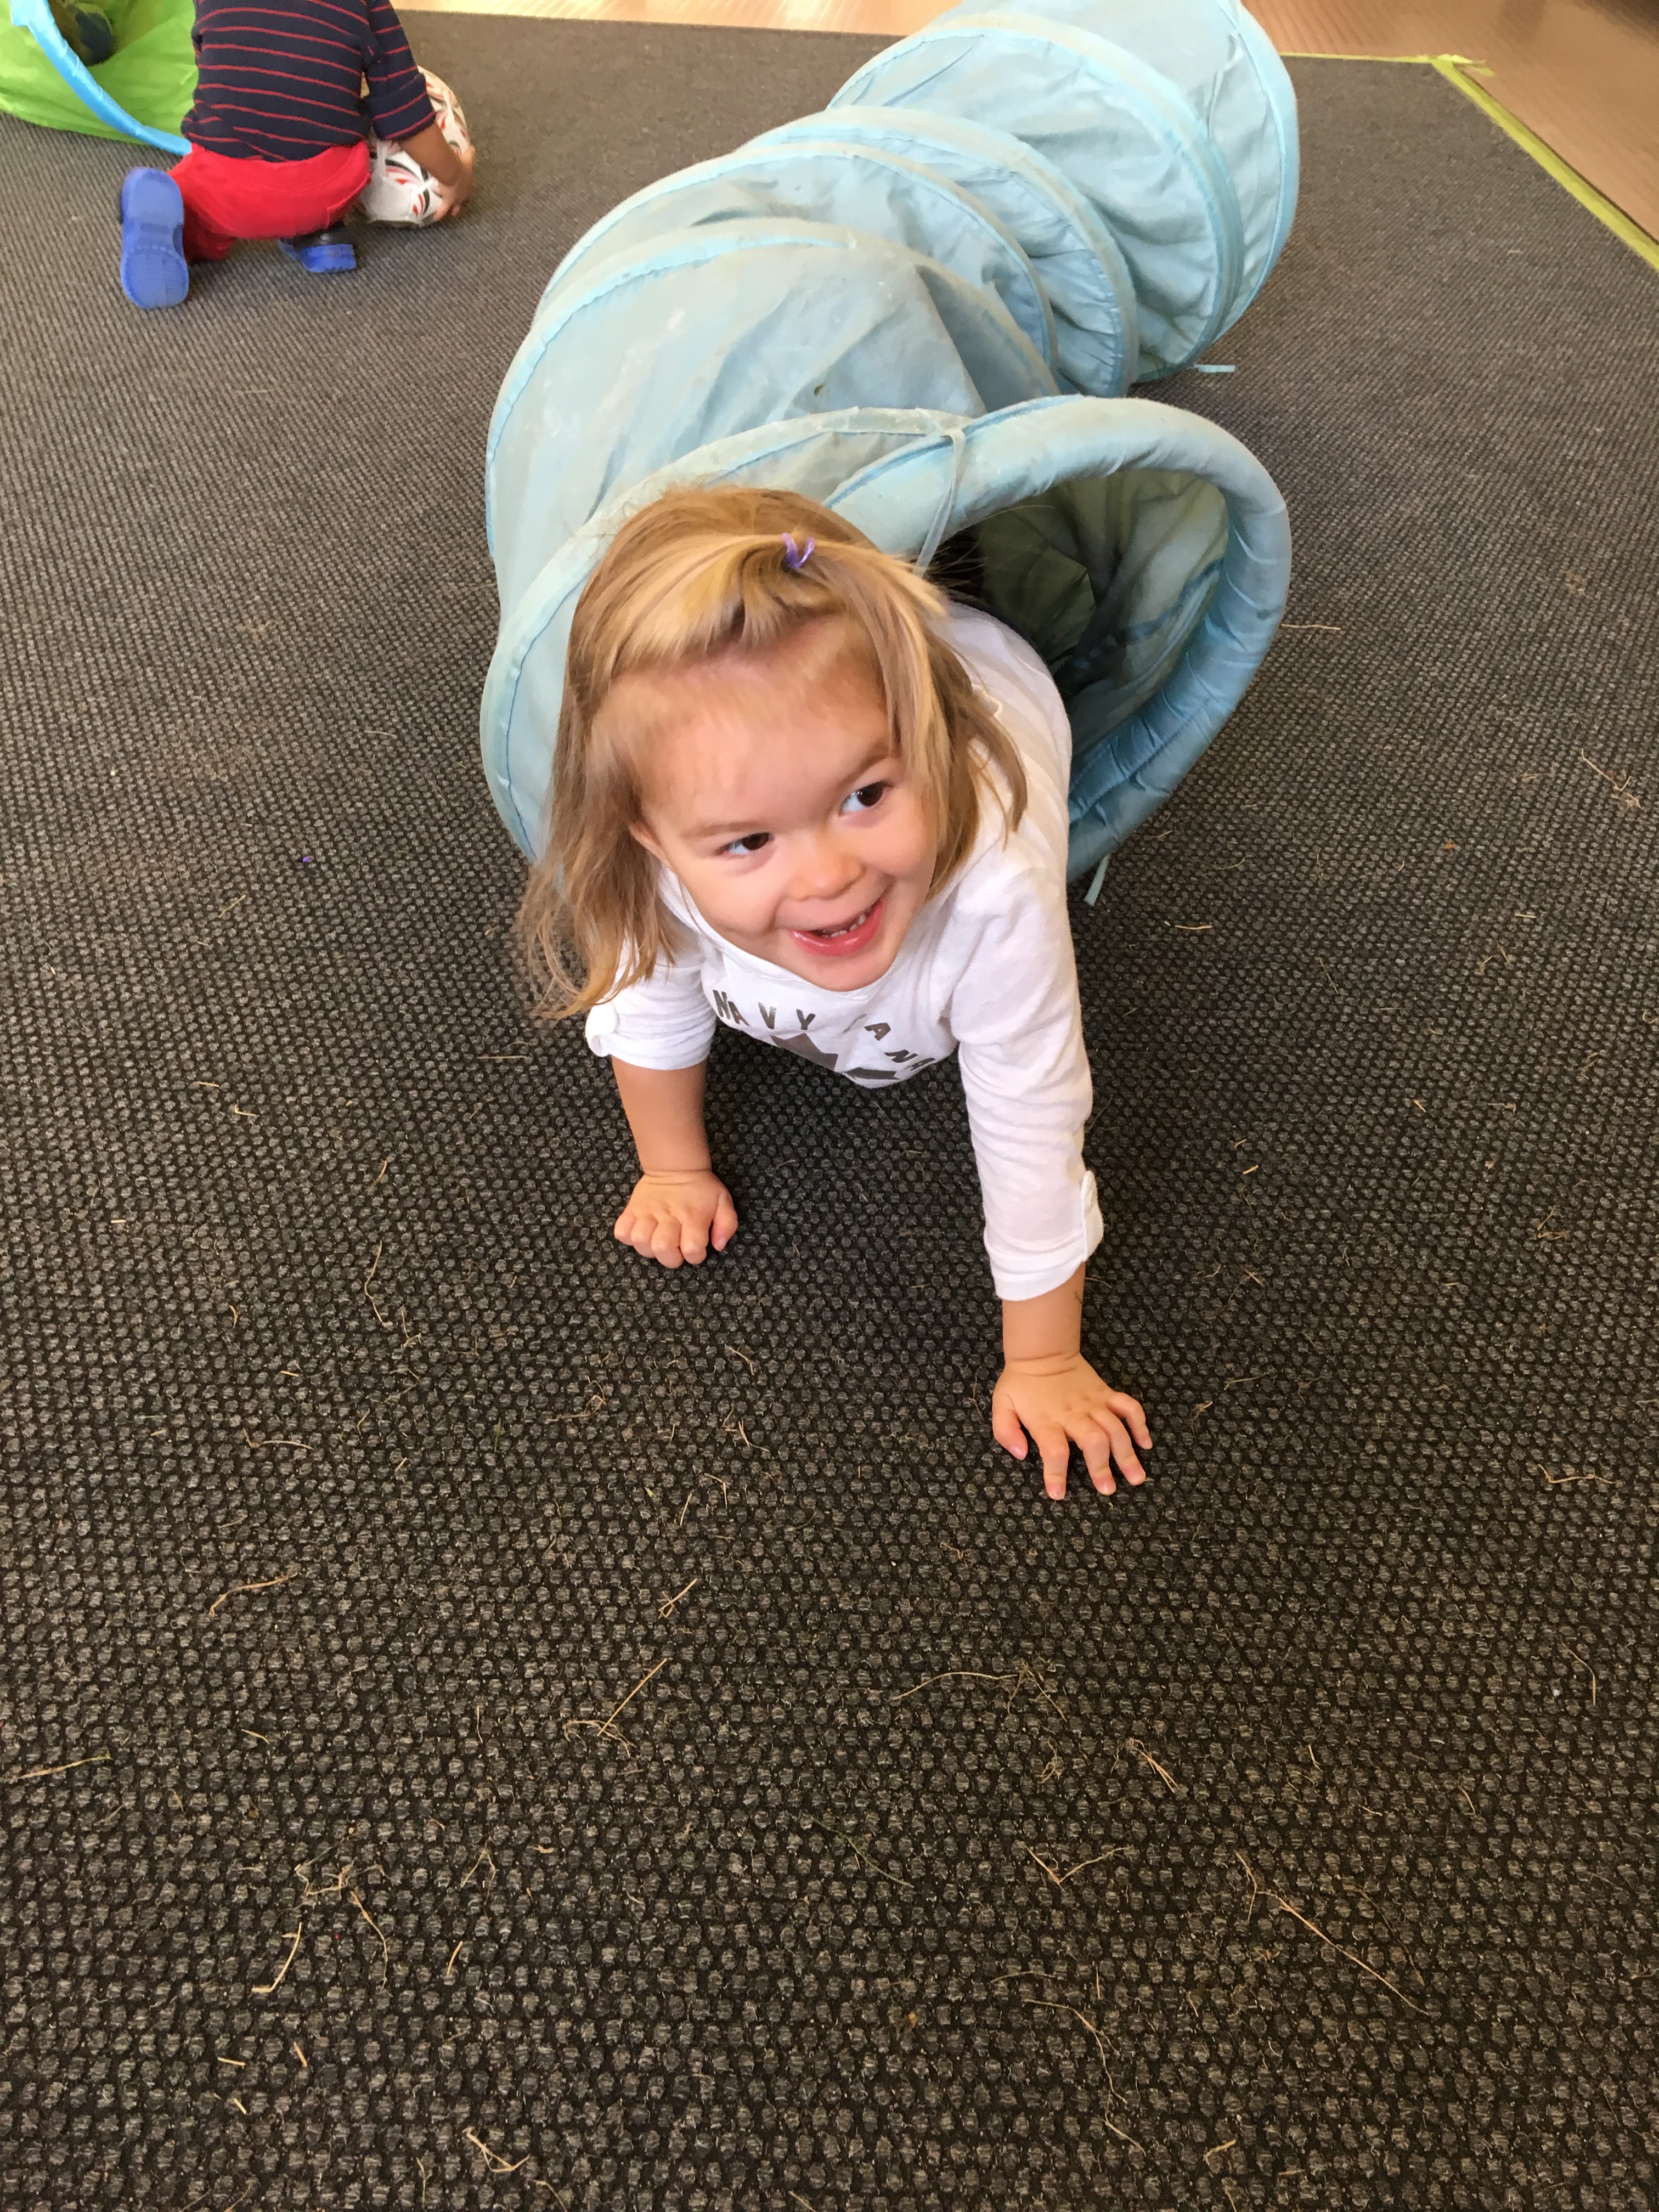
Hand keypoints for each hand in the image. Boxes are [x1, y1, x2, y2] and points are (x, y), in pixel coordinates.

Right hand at [431, 141, 474, 220]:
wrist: (453, 171)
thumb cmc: (460, 164)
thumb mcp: (467, 158)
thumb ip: (470, 153)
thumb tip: (472, 146)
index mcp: (470, 183)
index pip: (469, 187)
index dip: (466, 188)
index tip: (463, 189)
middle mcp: (465, 193)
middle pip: (464, 200)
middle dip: (462, 201)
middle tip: (459, 203)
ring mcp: (458, 199)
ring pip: (456, 208)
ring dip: (454, 210)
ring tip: (452, 214)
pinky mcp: (448, 202)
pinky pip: (443, 210)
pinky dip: (439, 214)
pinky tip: (436, 218)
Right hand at [614, 1169, 736, 1268]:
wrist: (675, 1166)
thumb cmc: (701, 1188)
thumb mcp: (723, 1201)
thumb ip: (727, 1225)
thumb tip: (718, 1245)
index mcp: (693, 1216)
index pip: (691, 1248)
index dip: (695, 1256)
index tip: (695, 1249)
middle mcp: (669, 1215)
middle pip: (662, 1248)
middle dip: (670, 1258)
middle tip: (676, 1251)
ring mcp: (647, 1212)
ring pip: (640, 1241)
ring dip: (649, 1249)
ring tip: (658, 1242)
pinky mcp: (632, 1210)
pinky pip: (621, 1231)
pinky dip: (628, 1237)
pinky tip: (641, 1233)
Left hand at [992, 1352, 1150, 1499]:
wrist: (1043, 1352)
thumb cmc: (1021, 1383)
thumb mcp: (1001, 1404)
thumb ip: (1005, 1431)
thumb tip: (1021, 1454)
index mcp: (1046, 1419)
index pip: (1053, 1449)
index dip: (1056, 1473)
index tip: (1058, 1493)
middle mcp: (1073, 1413)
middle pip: (1093, 1440)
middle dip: (1102, 1466)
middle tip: (1108, 1489)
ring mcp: (1093, 1402)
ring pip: (1115, 1428)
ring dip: (1127, 1453)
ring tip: (1136, 1477)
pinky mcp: (1106, 1394)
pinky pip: (1129, 1407)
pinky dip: (1140, 1424)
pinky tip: (1145, 1443)